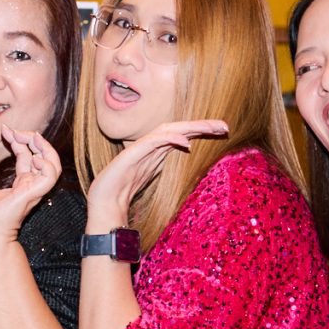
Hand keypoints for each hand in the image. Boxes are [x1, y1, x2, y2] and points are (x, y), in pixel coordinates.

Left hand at [0, 129, 59, 245]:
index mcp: (22, 183)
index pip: (27, 155)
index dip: (19, 140)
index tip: (5, 130)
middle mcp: (32, 184)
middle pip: (43, 155)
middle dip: (33, 138)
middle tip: (17, 131)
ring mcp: (36, 189)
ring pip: (53, 163)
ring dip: (44, 147)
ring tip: (30, 136)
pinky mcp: (35, 193)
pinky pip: (51, 175)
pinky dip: (46, 163)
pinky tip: (32, 156)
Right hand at [82, 118, 227, 230]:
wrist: (104, 203)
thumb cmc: (122, 191)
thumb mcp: (151, 178)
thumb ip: (164, 168)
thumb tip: (185, 161)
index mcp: (157, 152)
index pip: (182, 135)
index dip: (201, 130)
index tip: (222, 131)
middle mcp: (151, 146)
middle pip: (179, 128)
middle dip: (202, 125)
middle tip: (224, 126)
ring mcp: (141, 148)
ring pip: (169, 130)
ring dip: (191, 127)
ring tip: (210, 127)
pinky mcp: (132, 153)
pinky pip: (154, 141)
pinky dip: (170, 139)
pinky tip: (185, 142)